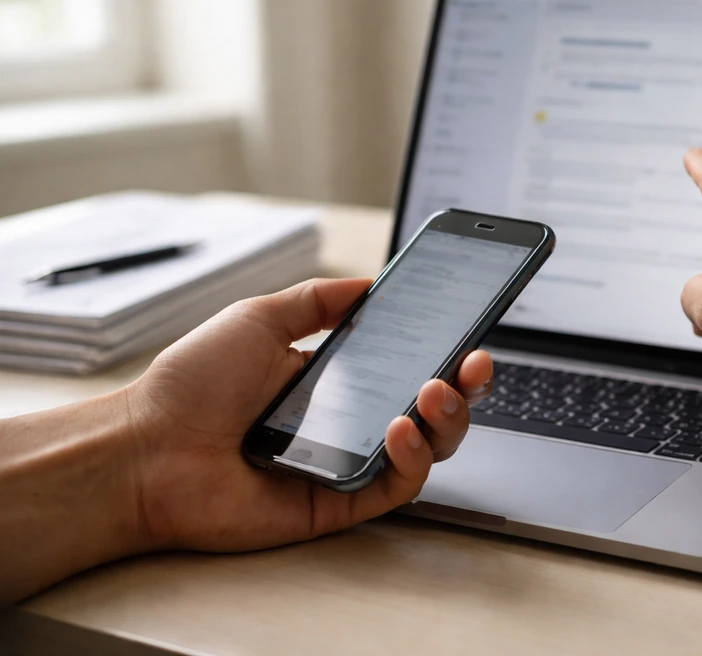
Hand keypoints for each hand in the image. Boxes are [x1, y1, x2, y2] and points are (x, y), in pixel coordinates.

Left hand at [125, 278, 491, 552]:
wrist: (146, 447)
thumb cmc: (191, 383)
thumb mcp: (259, 317)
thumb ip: (319, 299)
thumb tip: (370, 282)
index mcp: (335, 377)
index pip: (408, 362)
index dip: (445, 348)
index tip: (469, 327)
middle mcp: (349, 419)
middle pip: (431, 408)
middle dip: (465, 385)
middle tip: (473, 363)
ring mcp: (348, 461)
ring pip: (426, 448)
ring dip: (446, 418)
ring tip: (433, 390)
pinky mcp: (340, 501)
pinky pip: (396, 485)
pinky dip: (411, 457)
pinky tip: (399, 426)